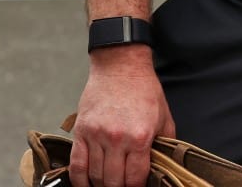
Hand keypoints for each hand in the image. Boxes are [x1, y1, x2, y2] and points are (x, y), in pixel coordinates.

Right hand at [69, 47, 175, 186]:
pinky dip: (79, 180)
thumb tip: (162, 166)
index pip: (136, 179)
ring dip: (101, 185)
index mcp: (140, 137)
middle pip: (114, 182)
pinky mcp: (82, 131)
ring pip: (95, 176)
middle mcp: (117, 139)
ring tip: (107, 184)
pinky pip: (76, 164)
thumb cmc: (143, 89)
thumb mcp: (164, 116)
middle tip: (122, 185)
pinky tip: (85, 184)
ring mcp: (97, 135)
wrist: (120, 65)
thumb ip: (165, 144)